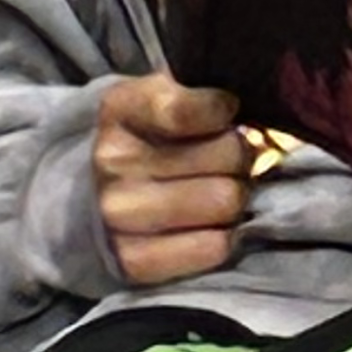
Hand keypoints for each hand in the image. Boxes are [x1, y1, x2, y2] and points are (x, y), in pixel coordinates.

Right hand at [93, 69, 252, 284]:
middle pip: (229, 154)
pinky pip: (215, 246)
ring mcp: (118, 214)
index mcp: (121, 108)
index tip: (227, 111)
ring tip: (216, 191)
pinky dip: (224, 236)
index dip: (224, 110)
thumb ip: (204, 91)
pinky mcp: (133, 260)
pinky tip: (208, 225)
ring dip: (235, 197)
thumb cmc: (152, 137)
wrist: (98, 195)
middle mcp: (112, 162)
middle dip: (238, 157)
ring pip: (226, 200)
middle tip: (225, 162)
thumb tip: (253, 105)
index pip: (190, 109)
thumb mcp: (166, 93)